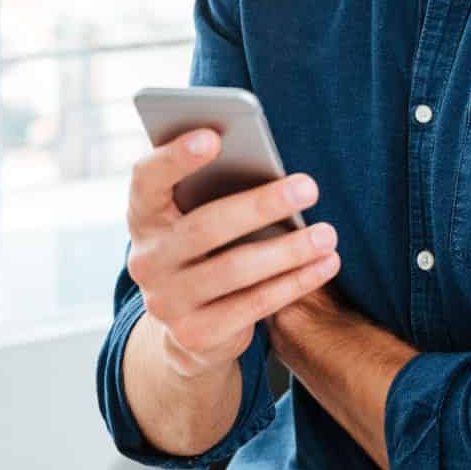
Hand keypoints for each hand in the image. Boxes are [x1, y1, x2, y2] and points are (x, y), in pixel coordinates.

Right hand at [124, 128, 340, 381]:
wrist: (190, 329)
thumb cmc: (205, 250)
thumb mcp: (195, 219)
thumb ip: (212, 191)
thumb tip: (265, 163)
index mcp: (143, 217)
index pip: (146, 179)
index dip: (174, 157)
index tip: (214, 136)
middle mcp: (146, 259)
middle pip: (205, 226)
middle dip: (261, 205)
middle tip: (308, 187)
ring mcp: (166, 301)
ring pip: (235, 269)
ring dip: (288, 249)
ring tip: (327, 234)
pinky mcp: (195, 333)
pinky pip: (253, 305)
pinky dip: (294, 283)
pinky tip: (325, 264)